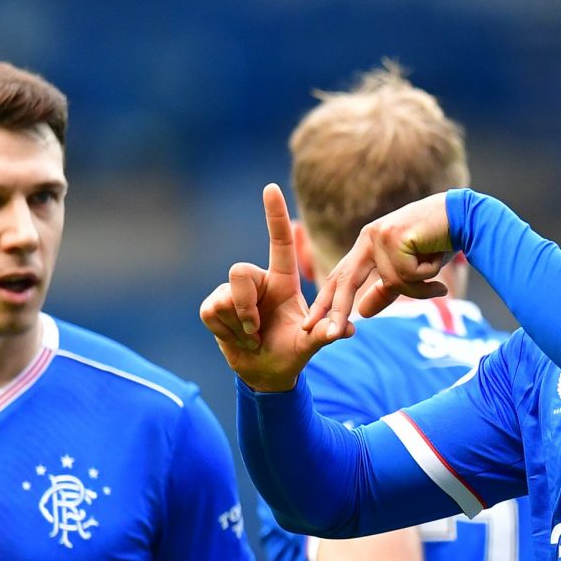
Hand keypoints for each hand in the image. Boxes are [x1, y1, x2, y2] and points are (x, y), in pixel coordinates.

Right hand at [200, 184, 349, 391]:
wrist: (267, 372)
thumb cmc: (292, 351)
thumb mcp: (310, 344)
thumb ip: (325, 334)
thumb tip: (347, 329)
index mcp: (283, 281)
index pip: (280, 242)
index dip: (275, 215)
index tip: (271, 188)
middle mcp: (258, 280)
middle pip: (239, 271)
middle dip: (245, 305)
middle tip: (257, 330)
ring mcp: (233, 292)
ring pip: (226, 296)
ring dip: (239, 324)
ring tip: (253, 337)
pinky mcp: (213, 306)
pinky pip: (213, 310)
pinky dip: (227, 331)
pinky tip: (238, 339)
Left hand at [307, 193, 454, 340]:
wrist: (462, 217)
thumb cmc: (436, 243)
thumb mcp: (408, 271)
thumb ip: (386, 290)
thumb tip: (363, 313)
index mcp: (366, 245)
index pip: (340, 277)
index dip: (326, 302)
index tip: (311, 325)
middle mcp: (368, 238)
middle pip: (347, 280)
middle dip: (339, 309)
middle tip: (329, 334)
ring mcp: (380, 235)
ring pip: (395, 282)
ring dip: (421, 285)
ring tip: (436, 271)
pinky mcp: (396, 236)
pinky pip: (410, 273)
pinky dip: (429, 273)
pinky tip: (437, 257)